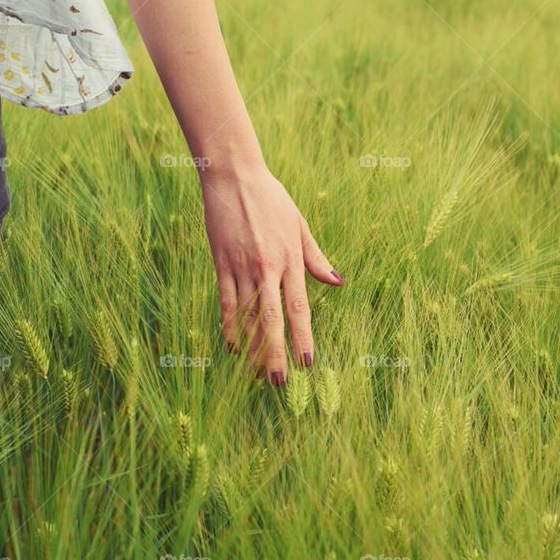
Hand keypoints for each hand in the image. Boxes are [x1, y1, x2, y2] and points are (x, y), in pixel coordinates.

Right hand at [199, 163, 344, 382]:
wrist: (234, 176)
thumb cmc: (271, 198)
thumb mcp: (300, 224)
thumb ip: (316, 258)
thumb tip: (339, 282)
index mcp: (290, 259)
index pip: (299, 307)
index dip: (303, 336)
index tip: (308, 361)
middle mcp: (267, 268)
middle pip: (272, 320)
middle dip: (276, 353)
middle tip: (281, 382)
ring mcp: (241, 267)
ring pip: (247, 316)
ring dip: (252, 348)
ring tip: (256, 375)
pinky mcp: (221, 264)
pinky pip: (226, 302)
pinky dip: (229, 327)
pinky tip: (232, 347)